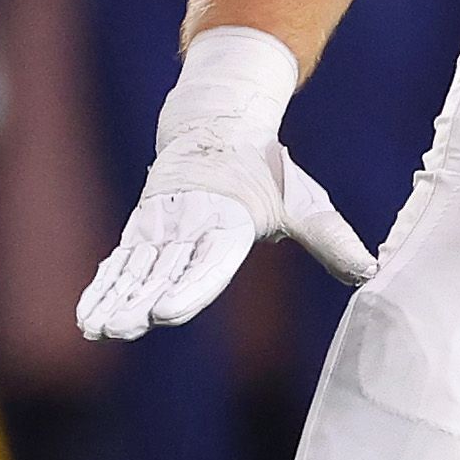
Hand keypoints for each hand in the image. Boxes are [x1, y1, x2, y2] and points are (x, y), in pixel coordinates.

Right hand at [76, 28, 376, 341]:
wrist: (218, 128)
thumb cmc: (268, 174)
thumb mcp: (304, 204)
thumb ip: (333, 239)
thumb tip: (372, 270)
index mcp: (228, 221)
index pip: (206, 261)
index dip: (186, 288)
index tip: (165, 313)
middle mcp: (187, 224)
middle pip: (161, 270)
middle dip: (139, 302)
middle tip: (125, 328)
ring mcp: (159, 228)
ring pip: (134, 270)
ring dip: (114, 301)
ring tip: (99, 331)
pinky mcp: (141, 231)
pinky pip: (119, 265)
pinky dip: (101, 289)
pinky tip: (87, 320)